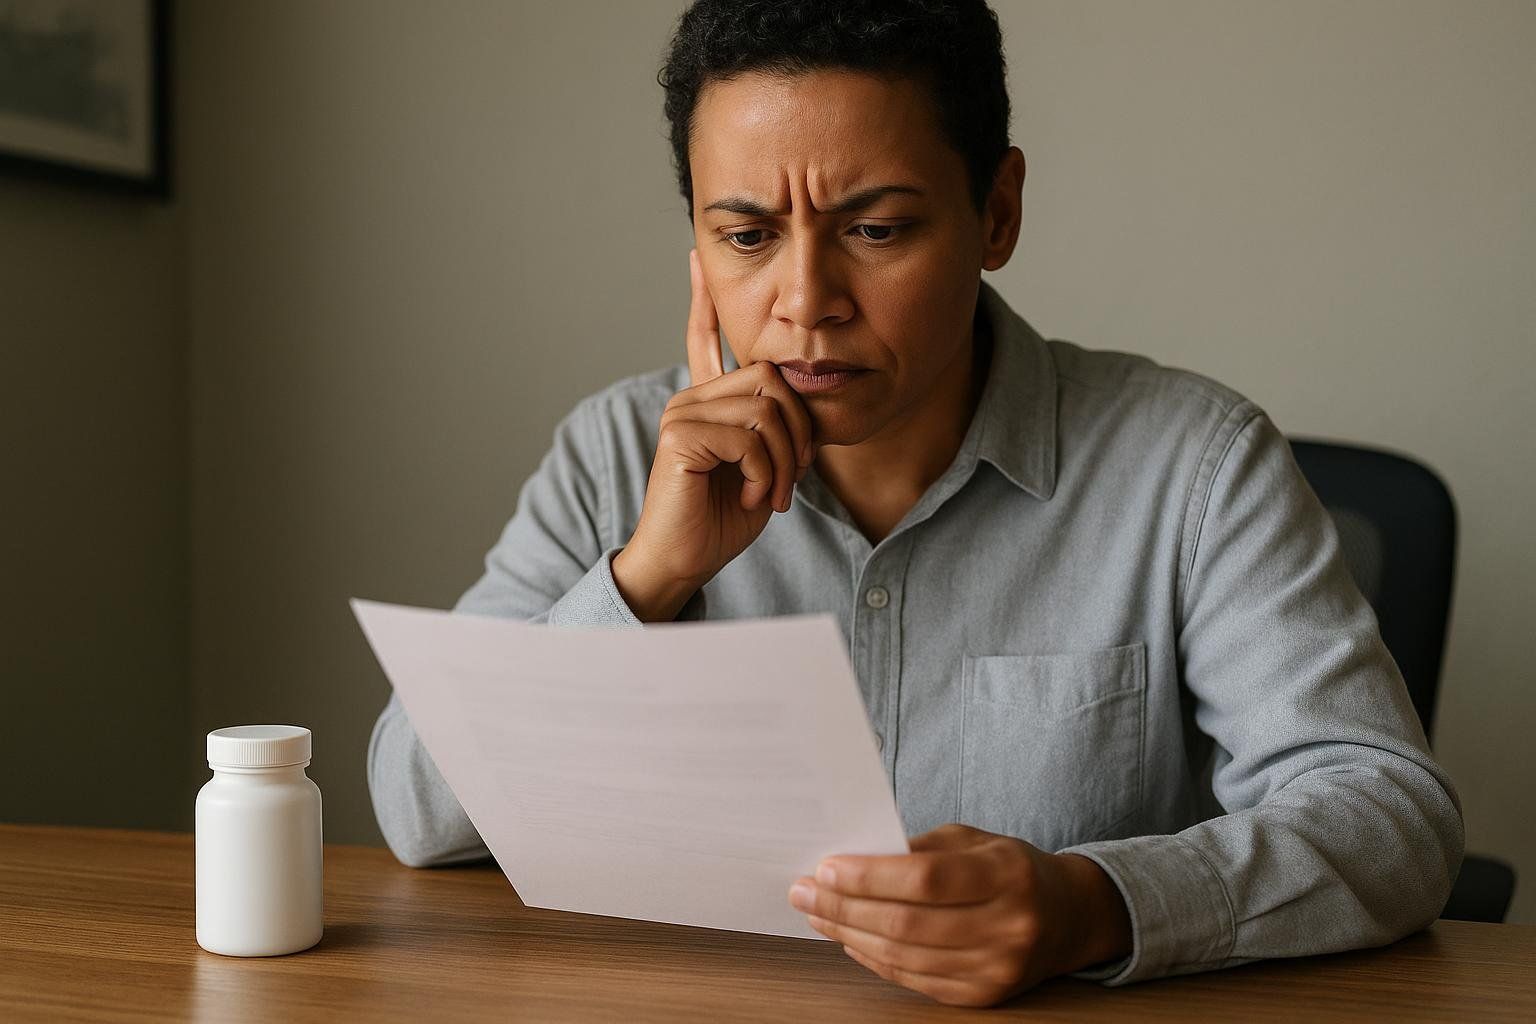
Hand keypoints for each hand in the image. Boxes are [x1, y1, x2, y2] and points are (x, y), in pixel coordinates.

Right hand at [613, 248, 815, 620]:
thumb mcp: (763, 467)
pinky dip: (763, 472)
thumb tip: (800, 398)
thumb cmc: (722, 520)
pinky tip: (751, 495)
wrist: (685, 561)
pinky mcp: (680, 436)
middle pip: (771, 378)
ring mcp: (682, 414)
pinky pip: (749, 436)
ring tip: (770, 493)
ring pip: (767, 409)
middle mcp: (690, 399)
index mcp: (707, 402)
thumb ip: (774, 431)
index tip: (697, 258)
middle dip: (797, 431)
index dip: (704, 300)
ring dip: (783, 461)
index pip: (705, 338)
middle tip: (790, 476)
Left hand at [786, 823, 1132, 1007]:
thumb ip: (918, 849)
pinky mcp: (984, 997)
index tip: (826, 866)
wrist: (1068, 916)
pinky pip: (914, 980)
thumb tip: (851, 859)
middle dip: (844, 906)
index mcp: (1007, 875)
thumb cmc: (1009, 868)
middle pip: (907, 923)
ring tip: (817, 912)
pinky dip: (874, 959)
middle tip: (804, 890)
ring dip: (849, 934)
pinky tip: (849, 938)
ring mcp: (997, 969)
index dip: (869, 875)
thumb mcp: (973, 840)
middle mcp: (1008, 926)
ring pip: (905, 956)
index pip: (925, 879)